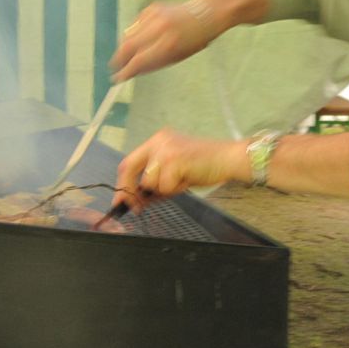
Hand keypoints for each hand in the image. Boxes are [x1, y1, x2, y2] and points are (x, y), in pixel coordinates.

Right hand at [109, 0, 214, 81]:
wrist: (206, 14)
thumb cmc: (194, 40)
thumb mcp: (177, 57)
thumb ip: (153, 64)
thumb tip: (130, 71)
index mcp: (168, 44)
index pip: (139, 60)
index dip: (126, 71)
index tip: (118, 78)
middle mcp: (159, 28)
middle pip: (128, 46)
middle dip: (119, 58)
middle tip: (115, 66)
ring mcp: (155, 15)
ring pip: (129, 34)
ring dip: (125, 46)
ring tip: (126, 55)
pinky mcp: (152, 7)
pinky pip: (136, 24)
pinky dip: (135, 33)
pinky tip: (142, 38)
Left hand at [112, 128, 246, 212]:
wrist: (228, 158)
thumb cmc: (204, 165)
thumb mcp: (175, 171)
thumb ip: (155, 182)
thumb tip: (136, 200)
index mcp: (157, 141)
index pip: (129, 161)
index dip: (122, 183)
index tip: (120, 200)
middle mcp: (159, 141)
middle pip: (130, 168)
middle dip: (131, 191)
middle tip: (135, 207)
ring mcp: (166, 150)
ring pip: (149, 182)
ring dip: (164, 190)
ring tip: (182, 181)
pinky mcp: (174, 160)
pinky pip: (165, 186)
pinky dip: (175, 189)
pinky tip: (188, 179)